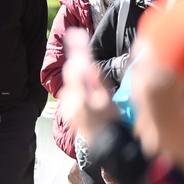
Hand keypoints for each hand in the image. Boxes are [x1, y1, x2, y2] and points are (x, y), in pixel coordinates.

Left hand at [57, 29, 119, 143]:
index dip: (76, 50)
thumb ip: (98, 83)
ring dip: (80, 77)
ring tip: (90, 69)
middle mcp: (70, 102)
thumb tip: (89, 65)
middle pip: (72, 75)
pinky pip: (74, 96)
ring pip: (73, 85)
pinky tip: (91, 90)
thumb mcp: (108, 102)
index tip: (75, 34)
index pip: (75, 68)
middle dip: (78, 63)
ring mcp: (69, 109)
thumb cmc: (113, 124)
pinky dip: (80, 88)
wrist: (109, 148)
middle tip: (81, 44)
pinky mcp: (71, 115)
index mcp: (79, 96)